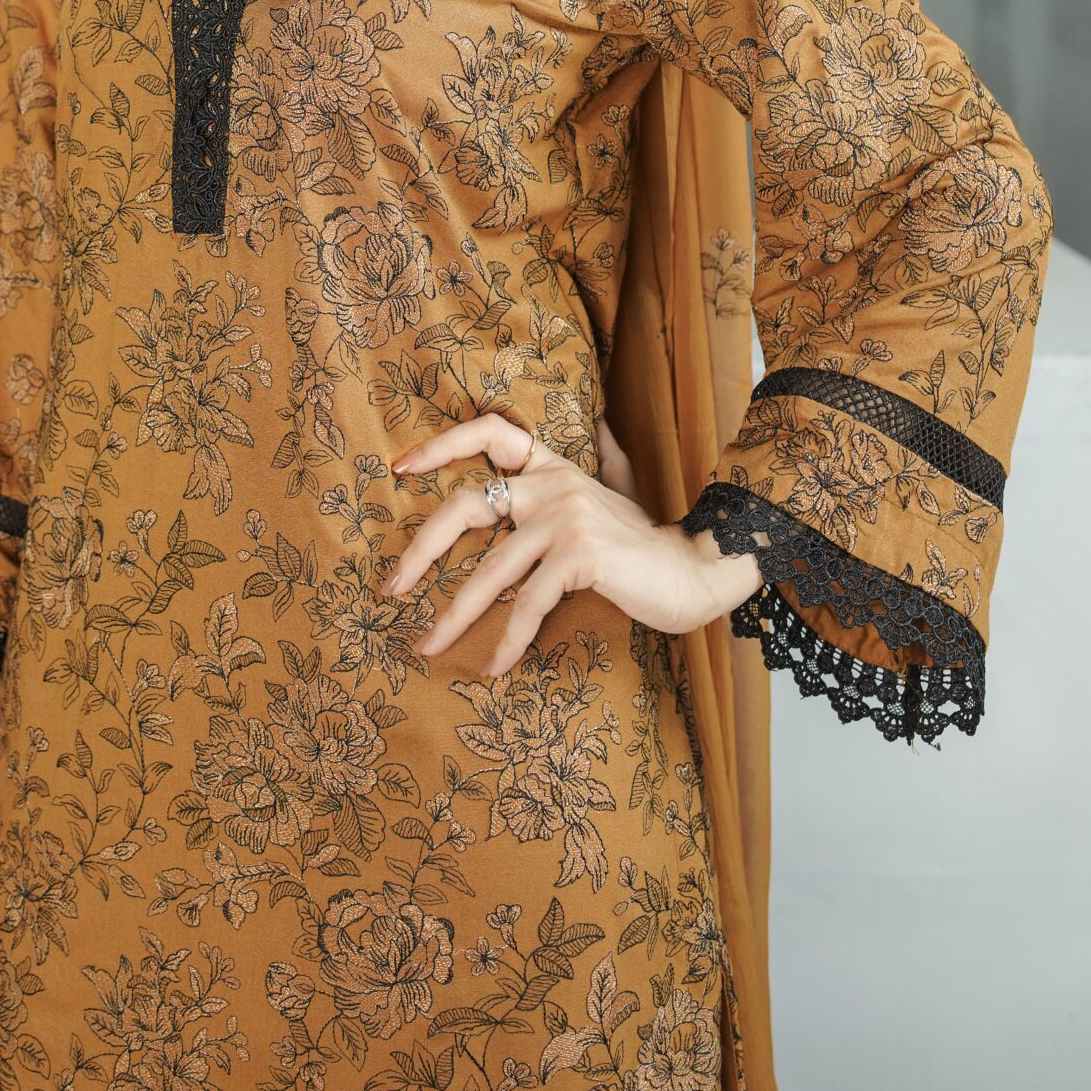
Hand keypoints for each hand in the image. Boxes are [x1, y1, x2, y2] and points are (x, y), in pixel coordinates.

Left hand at [382, 409, 763, 674]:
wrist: (699, 573)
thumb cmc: (647, 543)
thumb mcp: (615, 494)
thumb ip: (602, 461)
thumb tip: (600, 422)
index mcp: (553, 468)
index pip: (491, 431)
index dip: (442, 443)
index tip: (399, 467)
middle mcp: (554, 484)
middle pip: (467, 505)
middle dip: (421, 549)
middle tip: (392, 588)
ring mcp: (566, 517)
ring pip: (491, 570)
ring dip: (454, 615)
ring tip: (428, 647)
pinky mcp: (580, 555)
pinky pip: (528, 603)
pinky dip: (506, 640)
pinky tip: (492, 667)